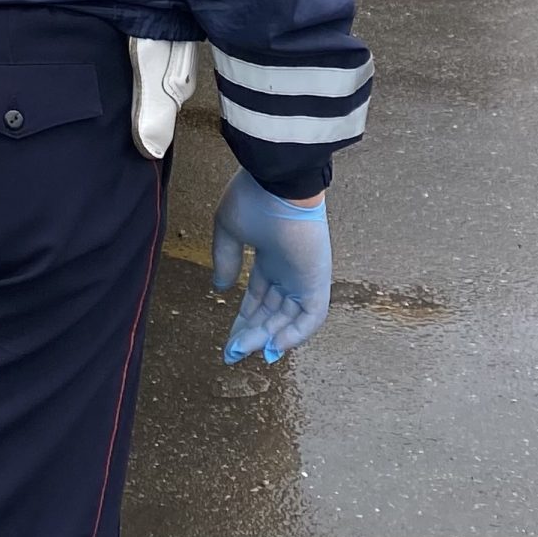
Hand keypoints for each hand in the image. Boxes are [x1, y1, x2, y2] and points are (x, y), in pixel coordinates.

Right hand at [211, 170, 330, 364]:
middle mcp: (288, 272)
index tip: (228, 340)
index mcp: (270, 258)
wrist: (278, 182)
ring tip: (246, 350)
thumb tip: (221, 289)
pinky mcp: (316, 281)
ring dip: (268, 338)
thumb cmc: (253, 198)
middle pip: (271, 313)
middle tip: (233, 354)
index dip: (244, 319)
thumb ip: (226, 260)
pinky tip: (273, 346)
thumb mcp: (229, 229)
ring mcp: (303, 277)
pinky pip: (310, 318)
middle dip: (252, 335)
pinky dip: (295, 335)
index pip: (258, 298)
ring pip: (288, 319)